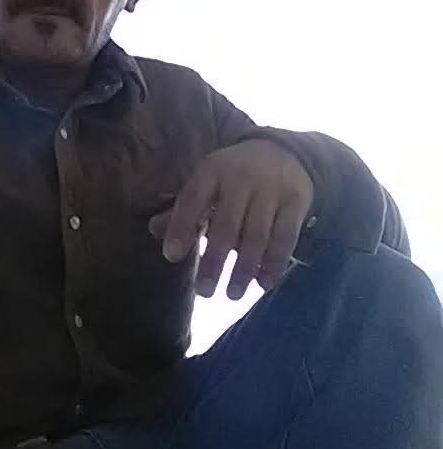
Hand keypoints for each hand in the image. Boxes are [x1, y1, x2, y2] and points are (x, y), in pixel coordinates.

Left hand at [149, 140, 314, 300]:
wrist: (284, 153)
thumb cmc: (234, 177)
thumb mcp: (208, 183)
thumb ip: (183, 209)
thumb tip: (153, 229)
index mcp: (213, 170)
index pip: (193, 199)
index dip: (181, 227)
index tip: (172, 257)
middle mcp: (241, 178)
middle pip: (226, 224)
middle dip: (214, 260)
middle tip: (204, 292)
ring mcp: (271, 189)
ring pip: (256, 234)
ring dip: (244, 268)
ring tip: (232, 295)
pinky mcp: (296, 202)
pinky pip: (285, 237)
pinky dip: (274, 262)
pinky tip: (264, 283)